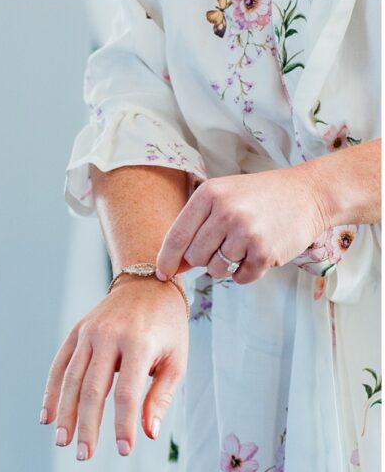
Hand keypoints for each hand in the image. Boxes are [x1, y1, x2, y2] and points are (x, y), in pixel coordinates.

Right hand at [41, 275, 187, 459]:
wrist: (148, 284)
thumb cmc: (168, 329)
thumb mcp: (176, 360)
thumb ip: (161, 396)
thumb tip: (148, 433)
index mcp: (138, 343)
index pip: (127, 392)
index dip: (123, 424)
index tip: (124, 451)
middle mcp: (108, 336)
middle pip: (93, 389)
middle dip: (87, 425)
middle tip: (84, 455)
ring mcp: (88, 333)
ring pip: (71, 379)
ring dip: (65, 414)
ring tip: (62, 442)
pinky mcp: (75, 332)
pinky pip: (59, 366)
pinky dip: (51, 393)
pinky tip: (46, 417)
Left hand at [156, 166, 327, 284]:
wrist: (309, 193)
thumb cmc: (259, 198)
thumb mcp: (223, 200)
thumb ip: (195, 229)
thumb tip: (171, 267)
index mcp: (209, 195)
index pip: (176, 237)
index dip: (166, 260)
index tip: (162, 274)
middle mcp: (226, 212)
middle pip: (195, 257)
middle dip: (203, 259)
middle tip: (224, 244)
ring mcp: (246, 233)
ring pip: (215, 270)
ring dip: (225, 266)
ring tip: (243, 245)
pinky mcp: (265, 252)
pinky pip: (239, 278)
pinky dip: (245, 273)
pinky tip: (257, 254)